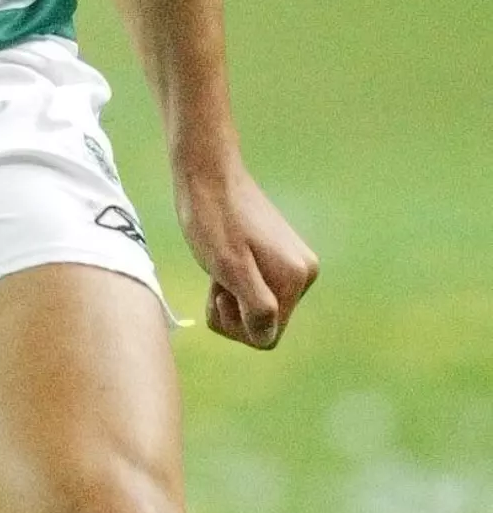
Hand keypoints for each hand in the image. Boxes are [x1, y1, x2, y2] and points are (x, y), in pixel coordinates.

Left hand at [174, 158, 318, 350]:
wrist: (208, 175)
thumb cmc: (212, 220)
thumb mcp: (229, 268)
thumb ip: (255, 306)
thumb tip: (268, 334)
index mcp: (295, 278)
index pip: (266, 337)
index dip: (236, 325)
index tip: (220, 292)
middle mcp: (304, 273)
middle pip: (265, 325)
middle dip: (233, 312)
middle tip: (217, 277)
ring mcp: (294, 263)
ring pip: (259, 309)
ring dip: (232, 297)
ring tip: (219, 266)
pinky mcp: (281, 256)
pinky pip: (257, 290)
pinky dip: (236, 284)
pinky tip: (224, 260)